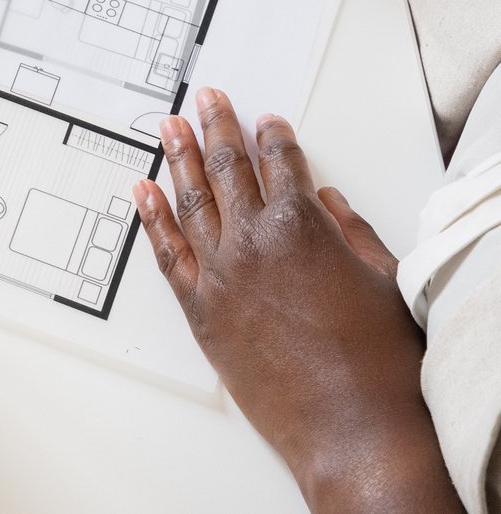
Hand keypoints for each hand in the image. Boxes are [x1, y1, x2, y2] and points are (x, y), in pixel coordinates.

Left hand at [138, 90, 460, 512]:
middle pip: (227, 168)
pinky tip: (141, 192)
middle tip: (205, 99)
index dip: (272, 137)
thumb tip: (330, 202)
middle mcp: (253, 242)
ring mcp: (220, 274)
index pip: (280, 163)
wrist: (354, 428)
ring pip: (190, 200)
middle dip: (216, 127)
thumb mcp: (384, 282)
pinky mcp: (200, 310)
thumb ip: (353, 234)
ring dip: (177, 157)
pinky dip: (151, 219)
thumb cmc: (379, 363)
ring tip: (167, 126)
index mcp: (302, 226)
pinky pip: (166, 253)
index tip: (264, 120)